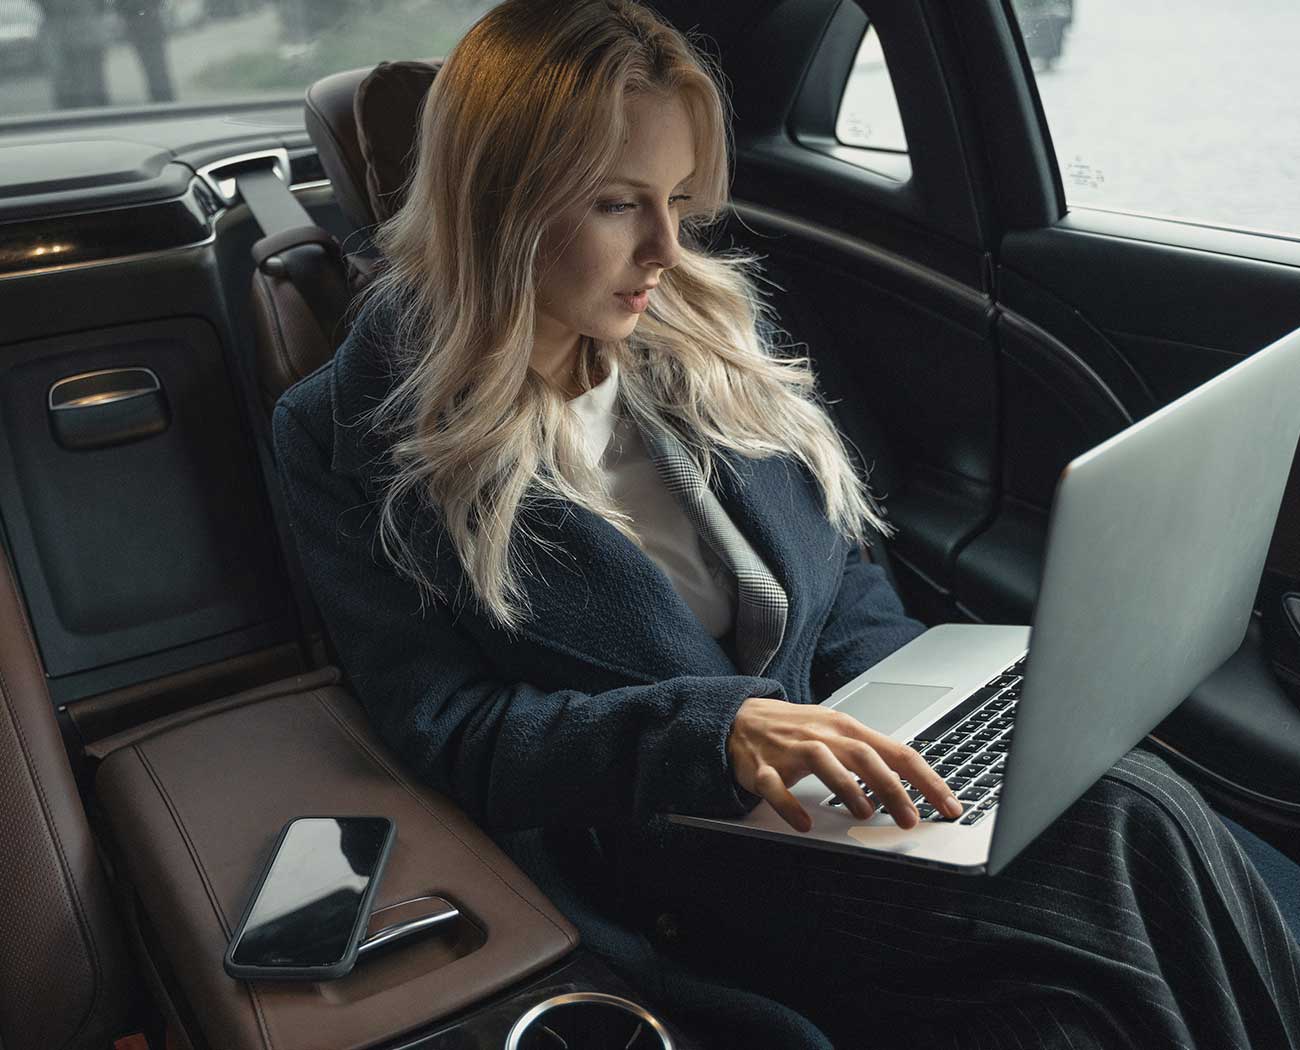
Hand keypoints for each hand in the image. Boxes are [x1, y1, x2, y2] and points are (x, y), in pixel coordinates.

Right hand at [726, 697, 963, 831]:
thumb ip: (870, 754)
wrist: (740, 718)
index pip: (896, 751)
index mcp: (846, 728)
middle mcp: (822, 735)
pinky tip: (804, 823)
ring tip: (865, 813)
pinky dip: (790, 806)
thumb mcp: (837, 732)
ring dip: (846, 787)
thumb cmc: (796, 729)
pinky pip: (776, 786)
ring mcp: (790, 750)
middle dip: (891, 787)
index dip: (926, 779)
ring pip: (823, 761)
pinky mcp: (762, 767)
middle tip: (911, 818)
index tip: (948, 805)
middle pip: (863, 755)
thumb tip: (911, 784)